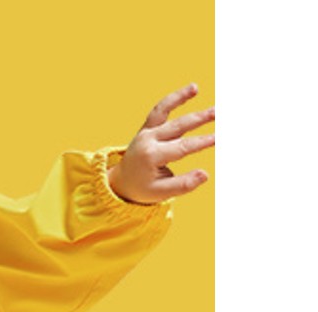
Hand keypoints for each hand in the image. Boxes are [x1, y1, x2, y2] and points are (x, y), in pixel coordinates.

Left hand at [107, 83, 214, 203]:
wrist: (121, 181)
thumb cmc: (141, 188)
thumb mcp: (160, 193)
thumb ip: (182, 184)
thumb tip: (205, 175)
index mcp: (151, 156)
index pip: (181, 147)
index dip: (201, 142)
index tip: (218, 138)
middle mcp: (147, 140)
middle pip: (178, 126)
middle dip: (200, 118)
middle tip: (220, 113)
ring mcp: (146, 131)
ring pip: (166, 111)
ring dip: (184, 99)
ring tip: (198, 88)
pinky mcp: (147, 127)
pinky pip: (161, 109)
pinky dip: (175, 98)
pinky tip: (194, 88)